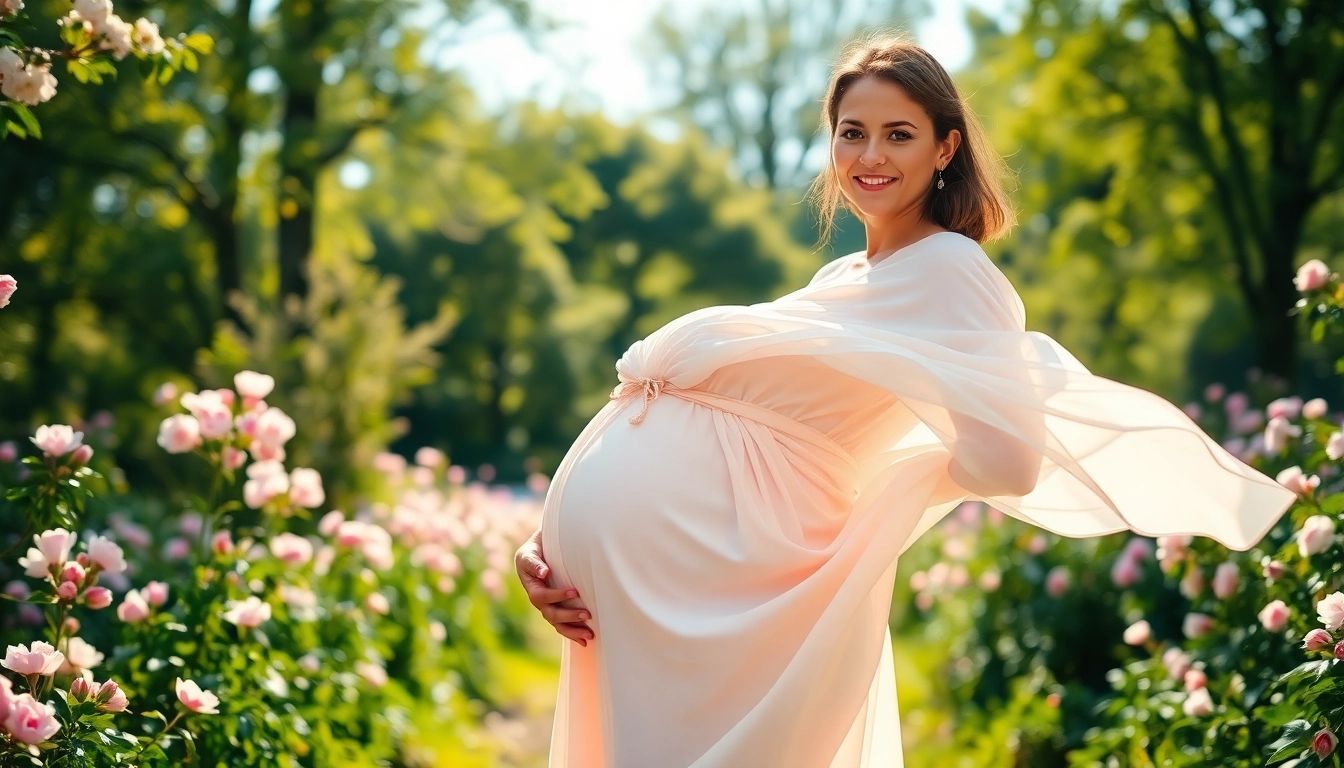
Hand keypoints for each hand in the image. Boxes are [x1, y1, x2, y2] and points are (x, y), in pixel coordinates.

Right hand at [515, 527, 593, 646]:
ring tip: (590, 635)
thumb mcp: (529, 551)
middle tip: (587, 614)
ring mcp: (546, 605)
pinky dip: (573, 632)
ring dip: (573, 630)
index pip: (542, 596)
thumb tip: (544, 573)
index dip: (557, 596)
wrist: (543, 546)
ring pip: (557, 623)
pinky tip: (586, 639)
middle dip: (569, 616)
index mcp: (530, 585)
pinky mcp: (556, 608)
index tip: (575, 592)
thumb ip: (534, 561)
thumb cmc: (537, 547)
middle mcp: (537, 598)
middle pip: (550, 614)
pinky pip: (562, 625)